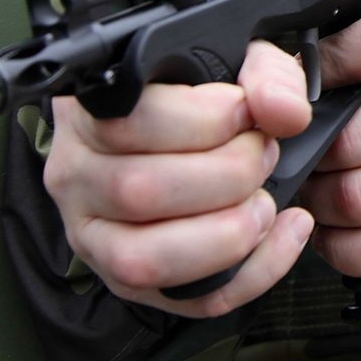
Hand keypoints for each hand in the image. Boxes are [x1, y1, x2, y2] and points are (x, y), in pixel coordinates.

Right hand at [41, 41, 315, 317]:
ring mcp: (96, 237)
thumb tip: (282, 111)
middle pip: (138, 191)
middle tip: (262, 153)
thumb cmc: (198, 97)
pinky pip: (187, 299)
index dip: (202, 120)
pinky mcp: (132, 282)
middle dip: (225, 175)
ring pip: (145, 259)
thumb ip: (265, 74)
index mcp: (89, 114)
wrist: (185, 139)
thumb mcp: (232, 61)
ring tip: (265, 203)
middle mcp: (77, 177)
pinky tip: (280, 235)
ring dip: (226, 234)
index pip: (131, 122)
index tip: (245, 112)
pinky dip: (249, 275)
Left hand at [300, 7, 360, 277]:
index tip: (309, 84)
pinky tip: (342, 232)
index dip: (328, 64)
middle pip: (349, 138)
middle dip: (310, 153)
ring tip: (322, 191)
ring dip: (321, 202)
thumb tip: (294, 72)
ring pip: (356, 198)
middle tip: (306, 154)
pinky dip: (344, 247)